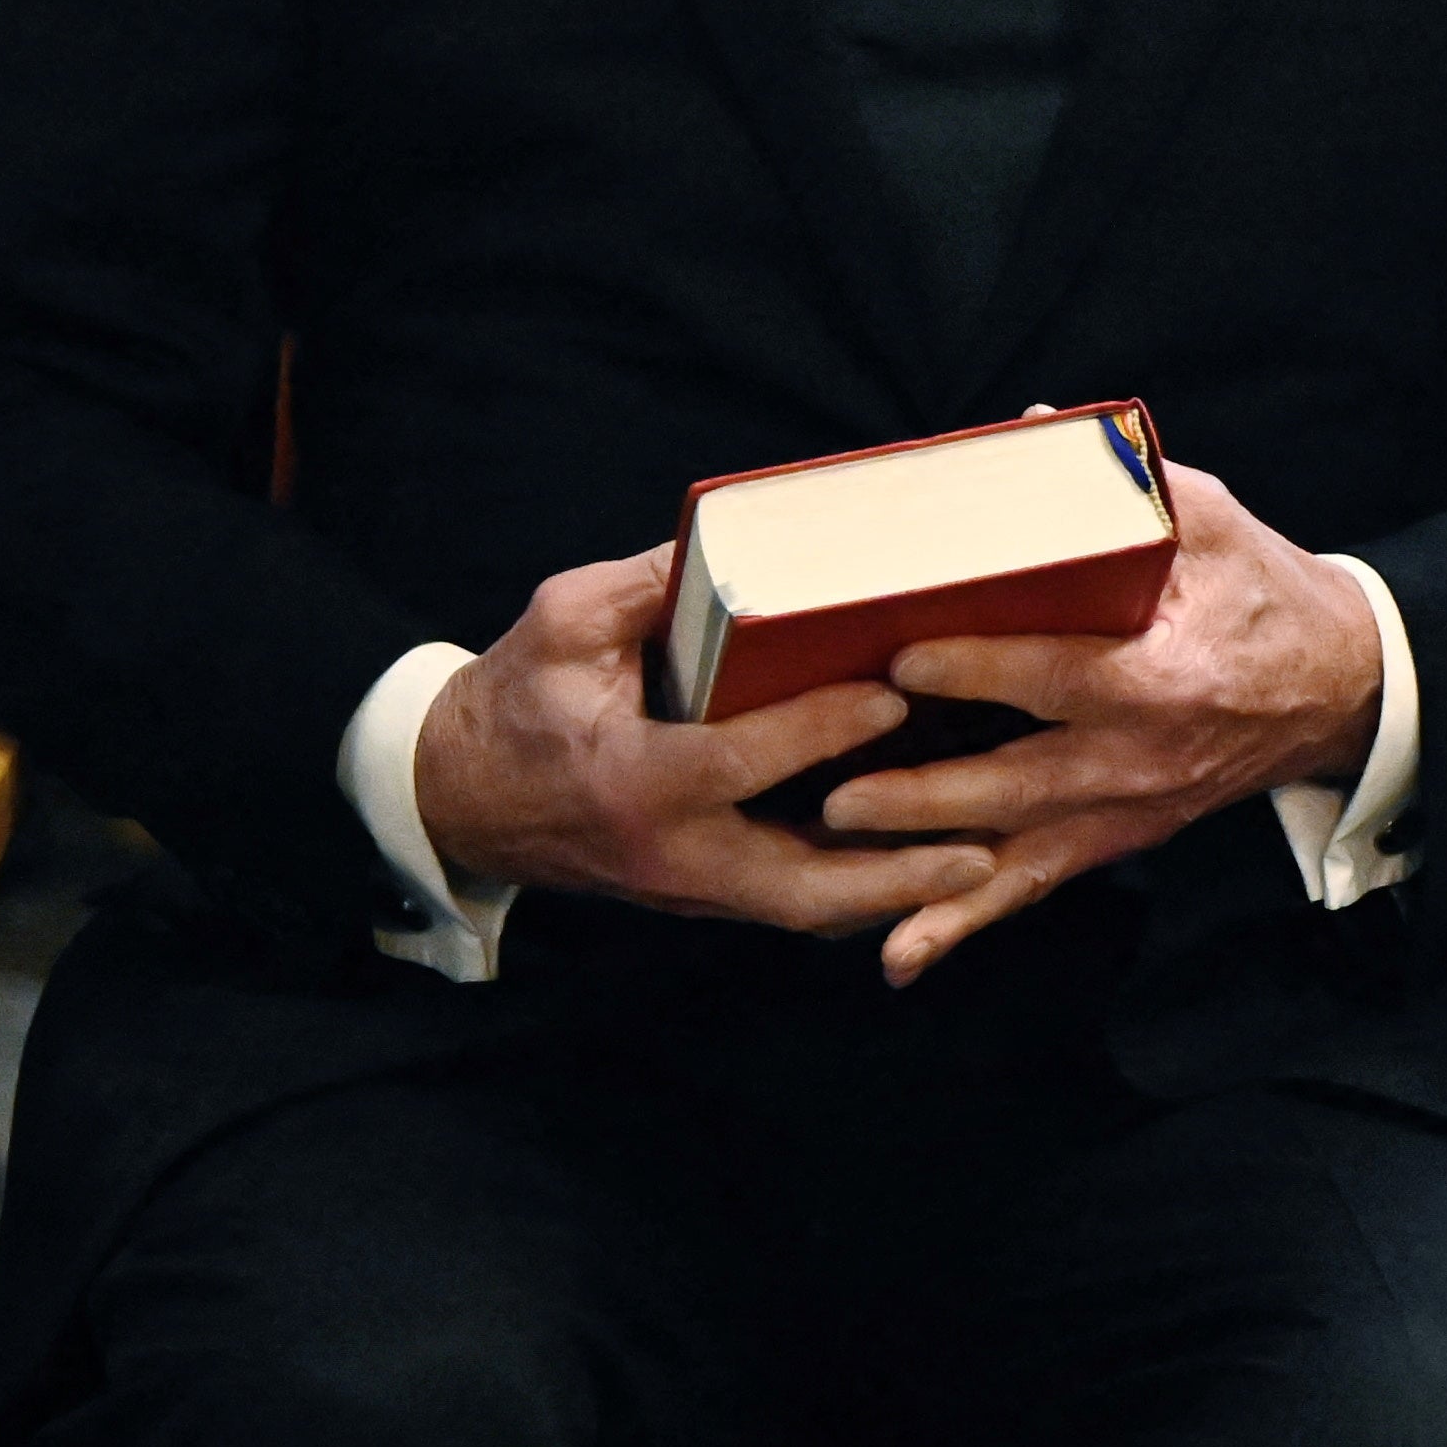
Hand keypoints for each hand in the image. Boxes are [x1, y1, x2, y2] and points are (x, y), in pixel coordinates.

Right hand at [408, 543, 980, 952]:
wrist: (455, 797)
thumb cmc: (513, 700)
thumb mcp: (561, 625)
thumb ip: (646, 584)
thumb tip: (739, 537)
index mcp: (633, 781)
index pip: (741, 762)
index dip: (821, 730)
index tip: (896, 695)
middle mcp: (670, 853)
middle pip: (801, 884)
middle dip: (895, 871)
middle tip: (986, 845)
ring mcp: (688, 888)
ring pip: (808, 908)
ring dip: (897, 890)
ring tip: (990, 859)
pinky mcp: (702, 894)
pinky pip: (794, 902)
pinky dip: (863, 888)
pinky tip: (933, 858)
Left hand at [818, 461, 1391, 983]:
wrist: (1337, 688)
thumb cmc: (1266, 594)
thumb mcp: (1216, 523)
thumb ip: (1131, 484)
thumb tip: (1030, 428)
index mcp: (1168, 672)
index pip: (1062, 674)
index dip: (979, 671)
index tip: (902, 661)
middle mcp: (1143, 755)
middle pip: (1018, 782)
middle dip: (922, 792)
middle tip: (836, 787)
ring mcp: (1128, 808)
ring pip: (1011, 847)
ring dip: (921, 861)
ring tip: (838, 850)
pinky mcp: (1117, 838)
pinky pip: (1031, 888)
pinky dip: (963, 925)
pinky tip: (897, 957)